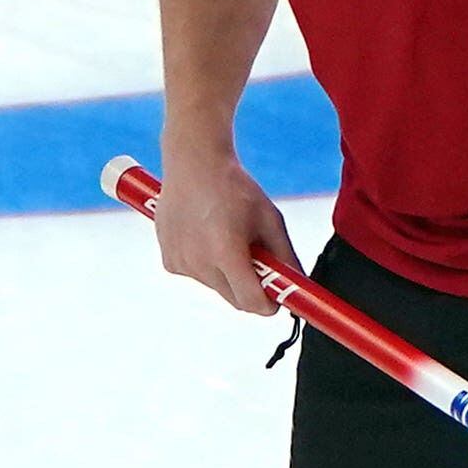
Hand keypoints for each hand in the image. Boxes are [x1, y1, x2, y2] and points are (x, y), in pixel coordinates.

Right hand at [151, 149, 302, 317]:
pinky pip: (198, 276)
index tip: (280, 299)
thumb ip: (285, 255)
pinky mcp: (170, 261)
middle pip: (235, 299)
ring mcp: (181, 264)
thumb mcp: (269, 218)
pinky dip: (208, 266)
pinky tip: (207, 237)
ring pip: (217, 287)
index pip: (251, 301)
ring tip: (229, 240)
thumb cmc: (235, 188)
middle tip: (262, 267)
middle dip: (252, 290)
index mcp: (226, 252)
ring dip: (229, 276)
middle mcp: (199, 264)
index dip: (270, 305)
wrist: (193, 163)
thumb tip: (298, 284)